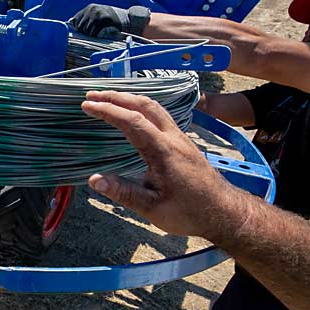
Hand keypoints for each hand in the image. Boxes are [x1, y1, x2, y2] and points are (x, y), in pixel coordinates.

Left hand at [68, 4, 150, 39]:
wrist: (128, 19)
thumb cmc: (111, 21)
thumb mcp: (98, 17)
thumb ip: (87, 20)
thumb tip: (71, 25)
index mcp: (90, 8)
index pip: (74, 20)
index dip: (76, 29)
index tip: (81, 34)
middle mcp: (92, 9)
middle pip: (79, 26)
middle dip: (84, 33)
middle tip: (92, 35)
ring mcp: (97, 14)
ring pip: (86, 30)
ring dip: (90, 35)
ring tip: (97, 35)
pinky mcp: (103, 20)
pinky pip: (93, 32)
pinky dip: (95, 36)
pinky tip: (100, 36)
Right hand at [80, 91, 249, 237]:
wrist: (223, 212)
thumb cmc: (189, 213)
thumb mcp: (152, 208)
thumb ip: (123, 192)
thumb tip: (93, 180)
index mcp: (164, 151)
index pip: (132, 121)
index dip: (107, 111)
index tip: (86, 106)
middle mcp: (173, 137)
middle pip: (144, 105)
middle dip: (116, 97)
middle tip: (91, 96)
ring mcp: (180, 137)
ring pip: (154, 107)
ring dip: (129, 98)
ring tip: (107, 99)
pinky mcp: (183, 141)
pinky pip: (160, 114)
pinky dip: (141, 107)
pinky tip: (133, 113)